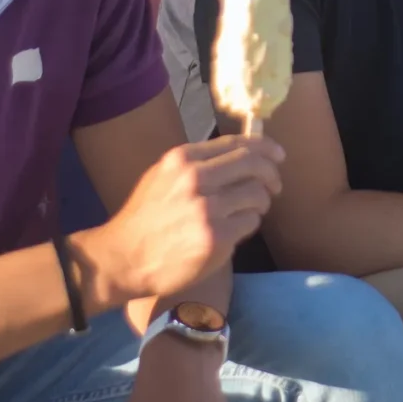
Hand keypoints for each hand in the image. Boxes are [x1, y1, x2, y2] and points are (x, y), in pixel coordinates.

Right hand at [87, 134, 284, 302]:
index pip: (237, 144)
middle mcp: (196, 178)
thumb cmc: (145, 217)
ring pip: (257, 195)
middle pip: (254, 165)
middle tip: (275, 186)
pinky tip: (232, 231)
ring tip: (246, 213)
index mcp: (183, 158)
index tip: (278, 154)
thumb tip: (243, 153)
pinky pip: (250, 223)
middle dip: (272, 174)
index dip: (265, 147)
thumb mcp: (163, 176)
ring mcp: (207, 209)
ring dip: (259, 205)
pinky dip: (247, 226)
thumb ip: (199, 163)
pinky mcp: (216, 238)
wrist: (124, 257)